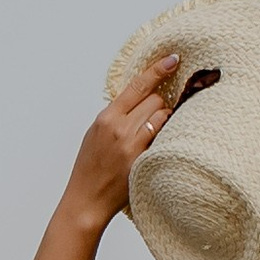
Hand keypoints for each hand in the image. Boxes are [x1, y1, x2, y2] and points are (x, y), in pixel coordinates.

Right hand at [65, 50, 185, 230]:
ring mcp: (132, 144)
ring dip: (164, 119)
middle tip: (153, 117)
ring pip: (162, 116)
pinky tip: (160, 143)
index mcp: (106, 118)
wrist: (86, 200)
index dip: (157, 70)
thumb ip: (115, 115)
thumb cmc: (90, 168)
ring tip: (154, 132)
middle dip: (159, 104)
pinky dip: (165, 136)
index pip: (137, 86)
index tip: (172, 59)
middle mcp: (119, 128)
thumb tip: (137, 98)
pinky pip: (163, 138)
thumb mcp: (95, 134)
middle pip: (154, 99)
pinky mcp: (142, 160)